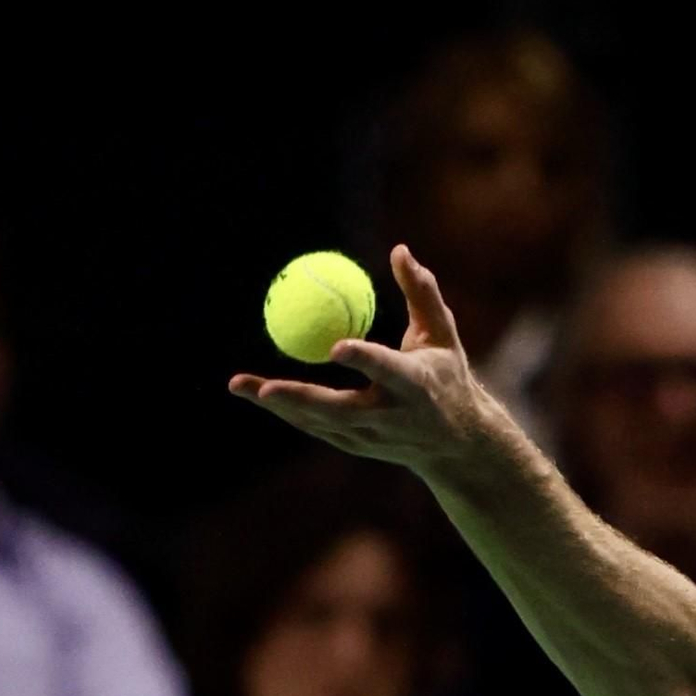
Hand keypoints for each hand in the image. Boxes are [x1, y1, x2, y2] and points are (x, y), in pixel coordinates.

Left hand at [229, 245, 488, 473]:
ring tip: (239, 384)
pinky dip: (289, 410)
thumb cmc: (448, 378)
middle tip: (265, 389)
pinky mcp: (357, 446)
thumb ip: (422, 294)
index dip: (363, 360)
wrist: (456, 445)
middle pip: (341, 410)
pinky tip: (259, 393)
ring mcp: (371, 436)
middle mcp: (391, 417)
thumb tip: (399, 250)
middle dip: (302, 400)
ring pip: (320, 422)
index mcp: (416, 386)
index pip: (387, 371)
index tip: (336, 347)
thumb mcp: (442, 335)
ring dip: (280, 405)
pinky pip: (316, 426)